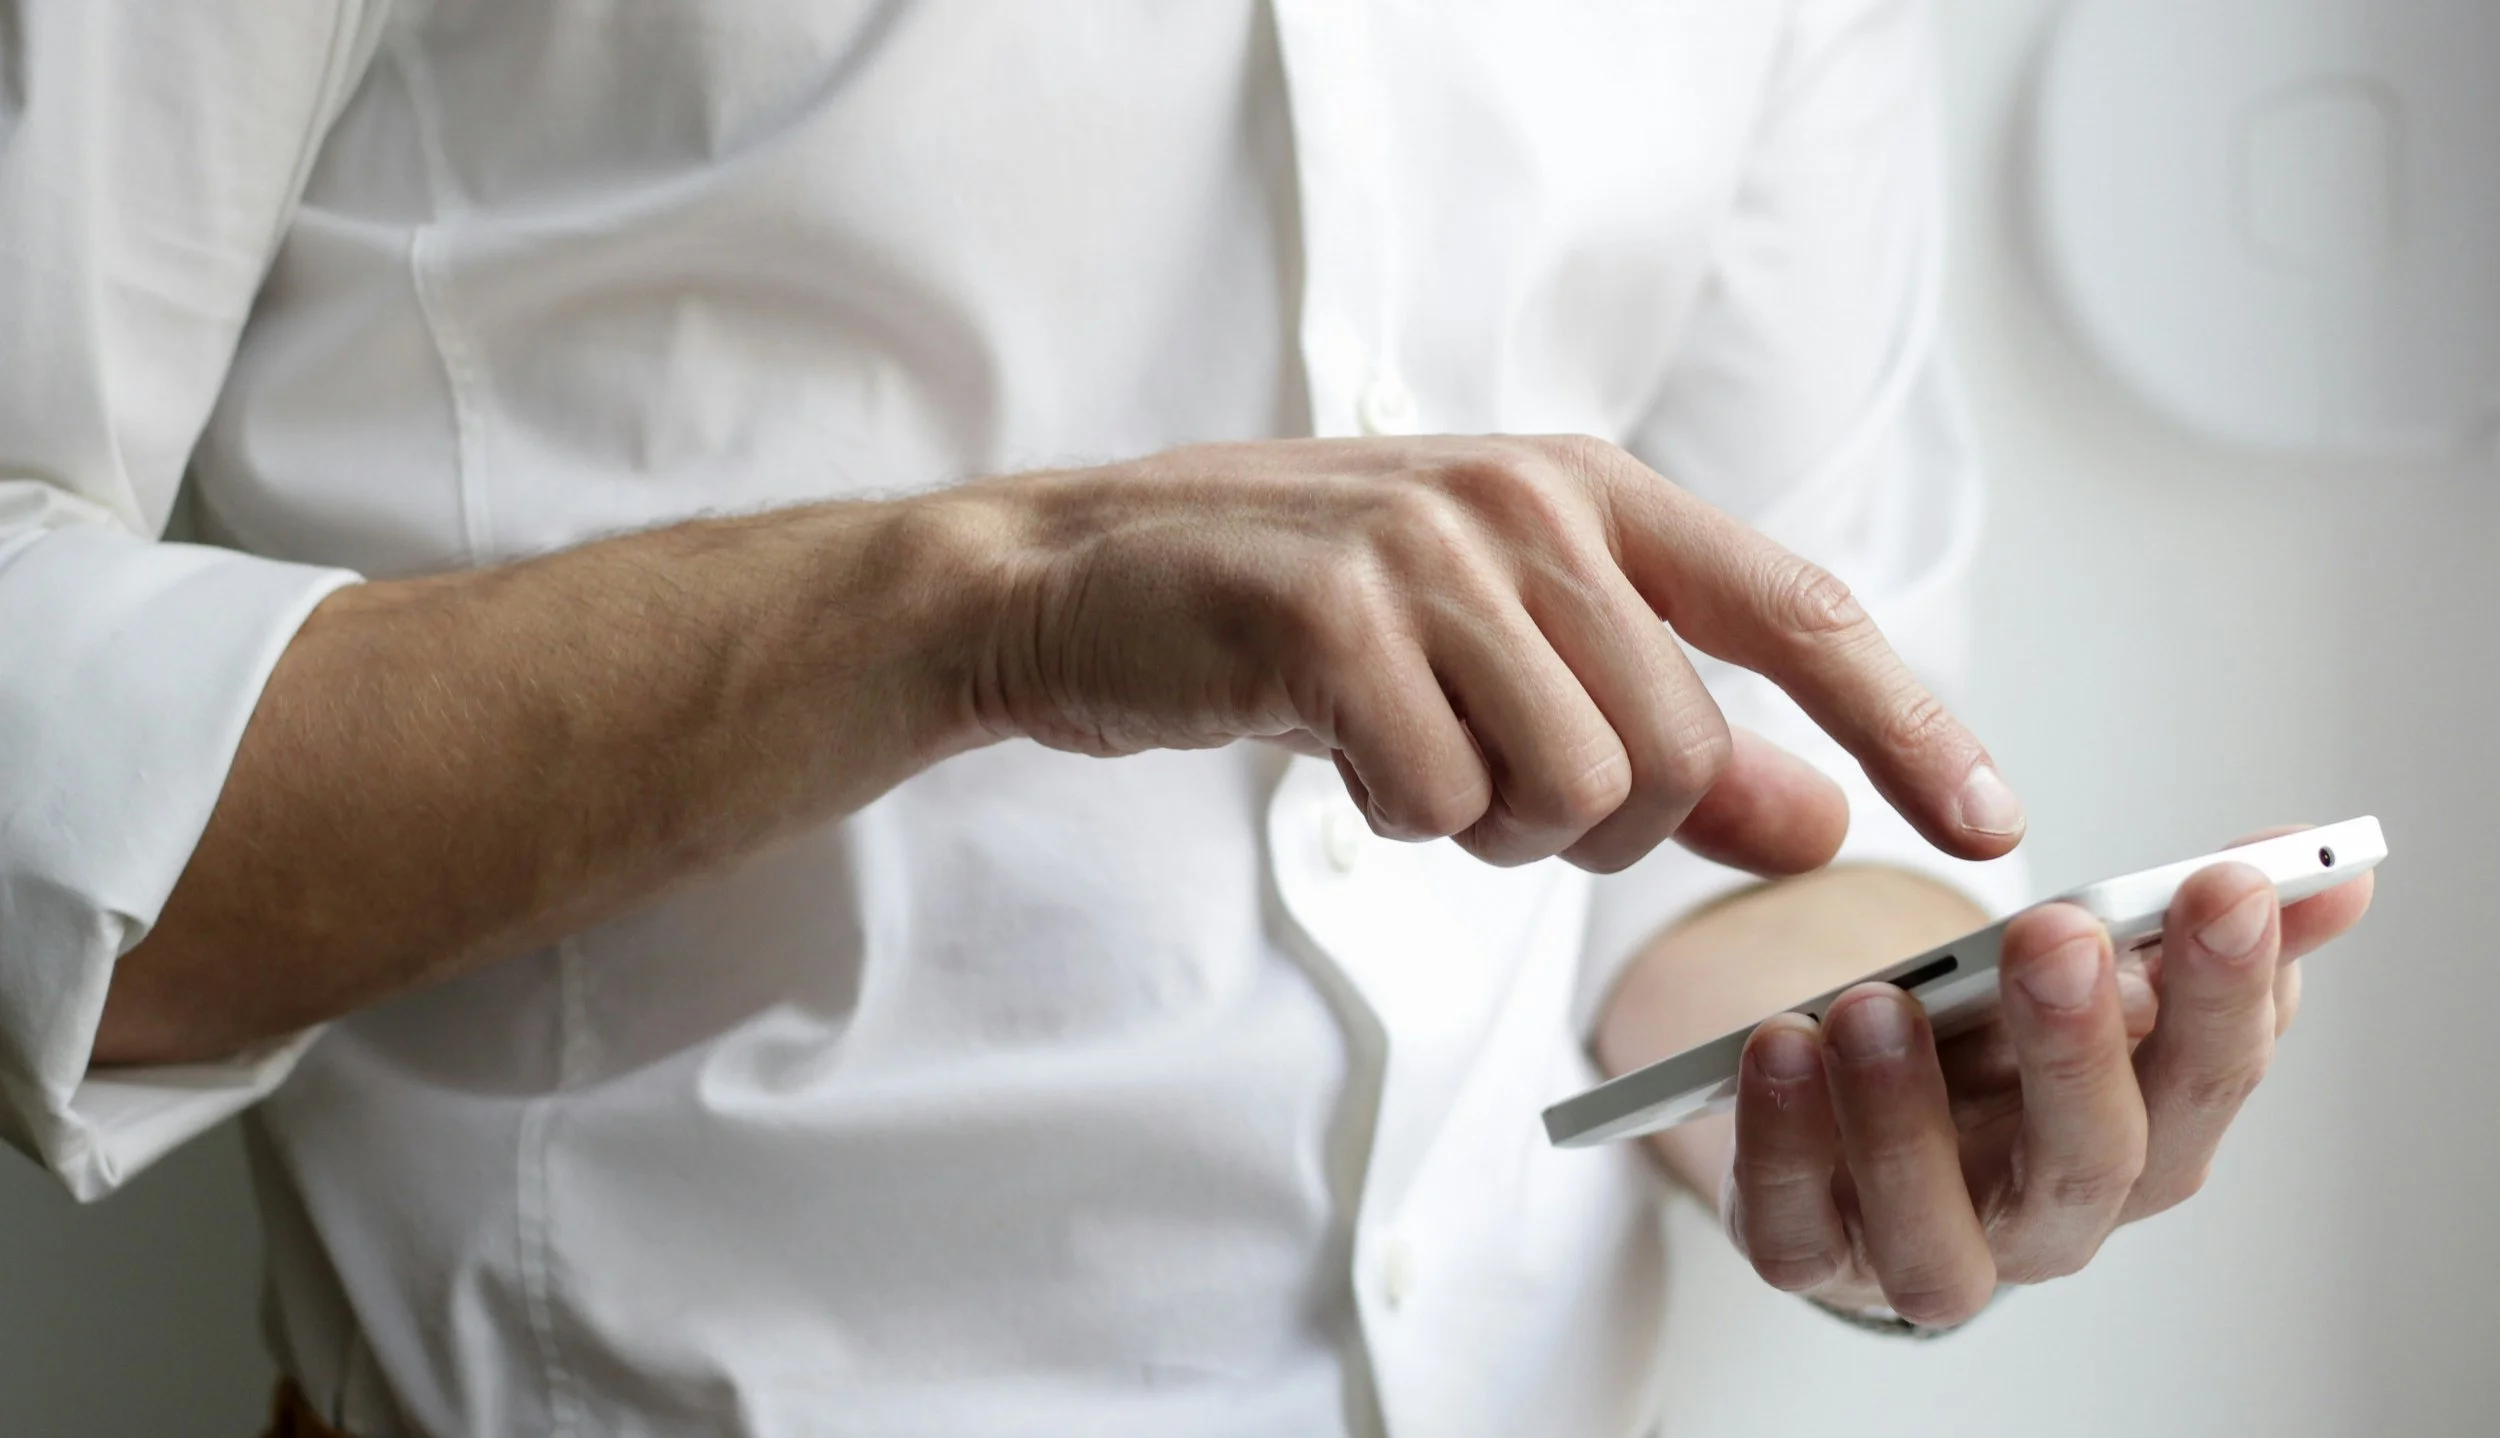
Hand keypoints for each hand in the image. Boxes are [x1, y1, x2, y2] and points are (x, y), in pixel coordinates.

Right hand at [949, 435, 2023, 874]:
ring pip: (1573, 790)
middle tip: (1485, 782)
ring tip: (1406, 754)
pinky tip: (1336, 750)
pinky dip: (1398, 818)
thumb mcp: (1502, 655)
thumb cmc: (1301, 616)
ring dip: (1489, 825)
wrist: (1080, 578)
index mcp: (1588, 489)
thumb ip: (1670, 735)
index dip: (1907, 723)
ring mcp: (1427, 551)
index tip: (1990, 823)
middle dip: (1597, 823)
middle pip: (1678, 752)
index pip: (1798, 612)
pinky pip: (1441, 802)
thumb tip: (1820, 822)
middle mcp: (1526, 501)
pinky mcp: (1330, 618)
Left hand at [1720, 831, 2374, 1323]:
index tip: (2221, 883)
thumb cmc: (1993, 1054)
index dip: (2226, 989)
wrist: (1861, 1122)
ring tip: (1874, 1004)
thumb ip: (2193, 926)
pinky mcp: (1811, 1254)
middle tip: (2057, 935)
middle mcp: (2049, 1218)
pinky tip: (1778, 1048)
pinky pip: (1793, 1232)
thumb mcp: (2089, 977)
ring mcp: (1927, 1249)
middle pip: (2090, 1163)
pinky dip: (1781, 1147)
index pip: (2208, 1078)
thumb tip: (2334, 867)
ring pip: (1937, 1234)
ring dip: (1906, 1117)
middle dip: (2077, 1048)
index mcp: (2143, 1140)